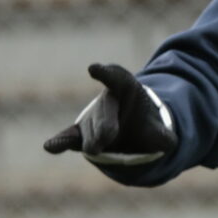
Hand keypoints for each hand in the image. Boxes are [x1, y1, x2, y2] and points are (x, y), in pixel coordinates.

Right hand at [43, 63, 175, 163]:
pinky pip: (70, 136)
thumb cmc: (145, 123)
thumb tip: (167, 143)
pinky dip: (61, 142)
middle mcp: (107, 99)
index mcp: (128, 89)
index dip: (106, 73)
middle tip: (108, 137)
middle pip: (104, 110)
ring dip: (97, 142)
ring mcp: (92, 116)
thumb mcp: (162, 129)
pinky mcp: (81, 133)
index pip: (117, 78)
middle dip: (105, 124)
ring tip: (102, 149)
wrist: (130, 128)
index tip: (93, 68)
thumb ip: (165, 136)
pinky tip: (50, 147)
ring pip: (92, 130)